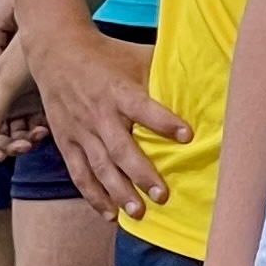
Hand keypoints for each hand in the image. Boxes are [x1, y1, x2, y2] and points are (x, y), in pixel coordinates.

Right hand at [0, 30, 47, 162]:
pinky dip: (38, 132)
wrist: (50, 38)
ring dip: (25, 140)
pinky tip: (46, 128)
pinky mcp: (36, 104)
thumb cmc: (24, 55)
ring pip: (16, 135)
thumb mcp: (8, 83)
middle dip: (9, 145)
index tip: (0, 156)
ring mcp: (18, 104)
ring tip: (39, 134)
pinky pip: (33, 127)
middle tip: (26, 146)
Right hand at [35, 24, 184, 219]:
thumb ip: (166, 73)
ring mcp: (80, 130)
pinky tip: (109, 214)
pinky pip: (79, 172)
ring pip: (99, 166)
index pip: (143, 108)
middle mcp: (99, 114)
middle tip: (162, 195)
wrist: (56, 51)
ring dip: (118, 192)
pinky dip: (93, 194)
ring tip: (138, 212)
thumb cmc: (107, 55)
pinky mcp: (66, 141)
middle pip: (120, 148)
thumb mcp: (137, 57)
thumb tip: (209, 77)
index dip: (164, 122)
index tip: (187, 135)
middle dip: (141, 173)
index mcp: (119, 91)